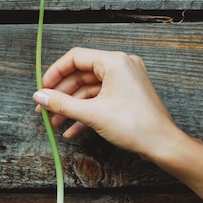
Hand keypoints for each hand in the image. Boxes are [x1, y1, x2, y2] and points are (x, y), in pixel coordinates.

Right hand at [32, 47, 181, 160]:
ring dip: (71, 107)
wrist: (163, 145)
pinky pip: (99, 99)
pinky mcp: (126, 96)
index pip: (75, 58)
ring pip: (88, 90)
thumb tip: (40, 97)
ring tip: (55, 123)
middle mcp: (120, 66)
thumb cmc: (136, 126)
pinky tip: (72, 130)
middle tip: (44, 109)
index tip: (42, 89)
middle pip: (80, 75)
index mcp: (114, 61)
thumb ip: (62, 104)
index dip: (55, 73)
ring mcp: (124, 81)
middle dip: (61, 95)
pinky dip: (85, 112)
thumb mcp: (92, 114)